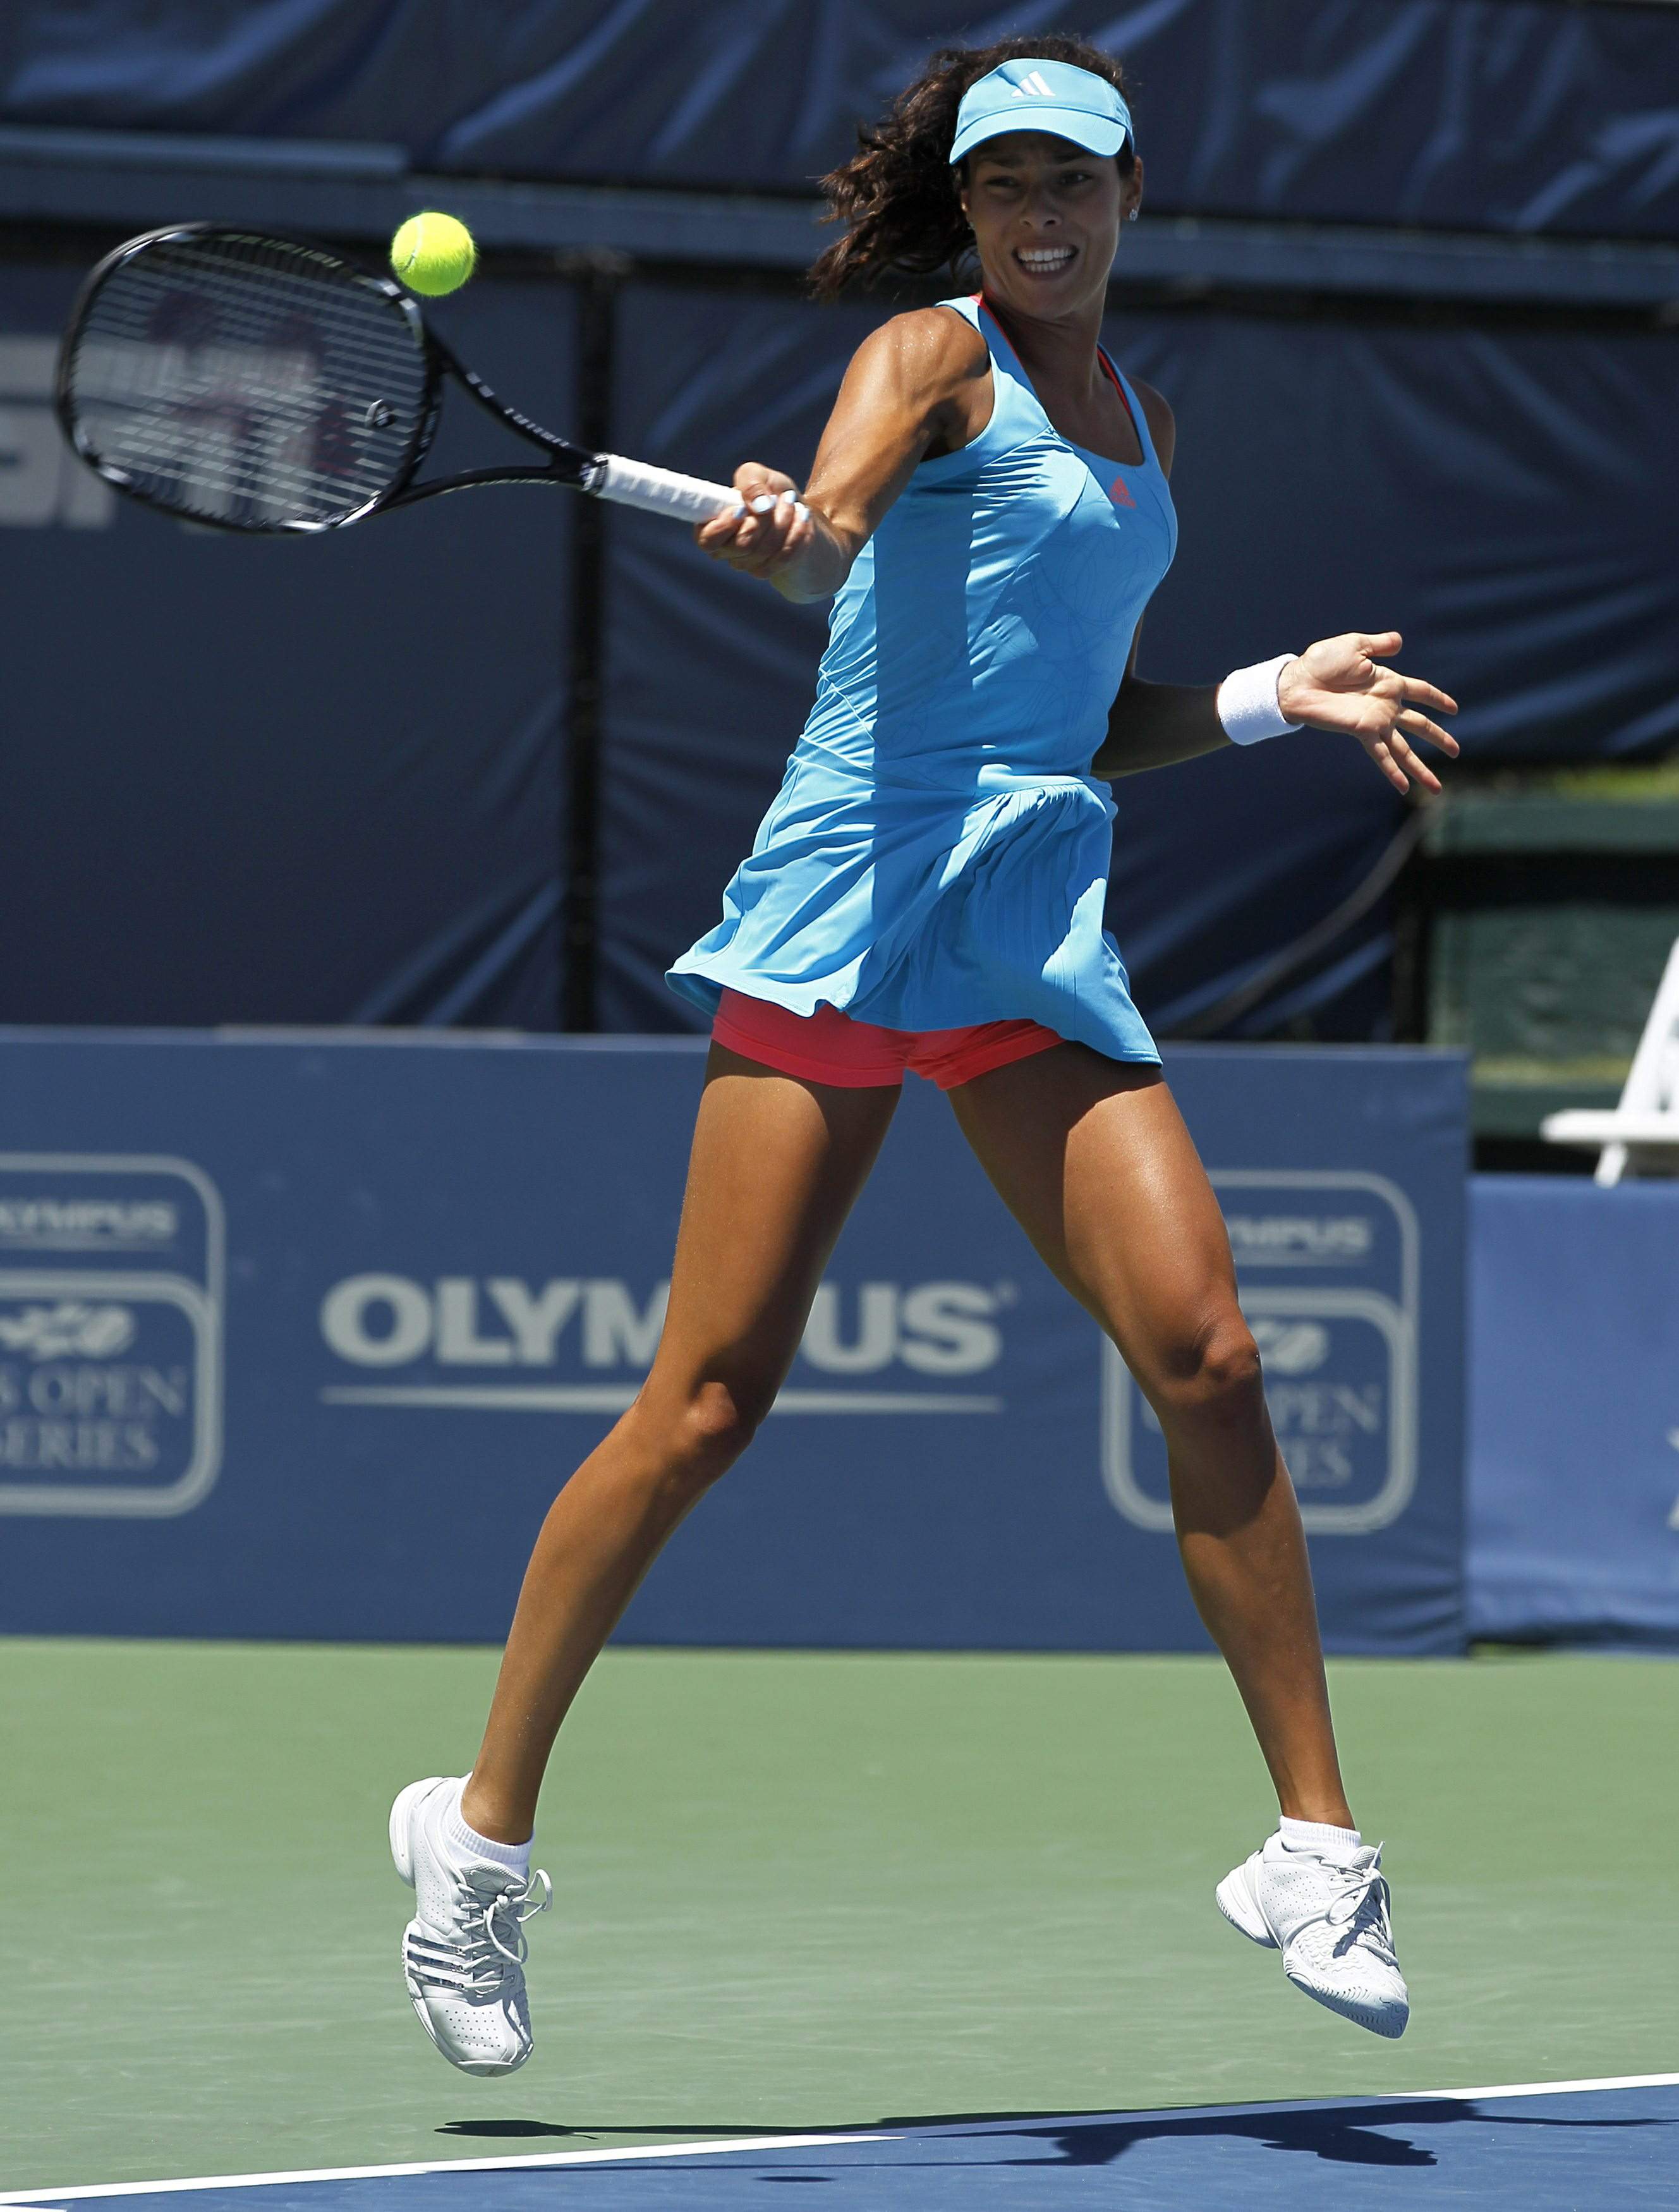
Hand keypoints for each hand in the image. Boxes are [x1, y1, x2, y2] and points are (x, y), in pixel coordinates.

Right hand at [694, 462, 817, 595]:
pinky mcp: (766, 570)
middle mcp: (724, 550)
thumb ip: (750, 481)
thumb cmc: (767, 491)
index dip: (724, 527)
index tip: (742, 509)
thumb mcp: (757, 474)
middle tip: (775, 499)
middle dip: (764, 519)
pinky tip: (802, 518)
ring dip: (784, 521)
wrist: (794, 510)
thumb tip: (760, 506)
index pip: (707, 540)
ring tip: (792, 503)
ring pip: (765, 551)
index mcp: (711, 526)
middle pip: (742, 544)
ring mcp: (745, 563)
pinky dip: (797, 534)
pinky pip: (783, 557)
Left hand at [1277, 632, 1459, 794]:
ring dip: (1420, 767)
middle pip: (1420, 725)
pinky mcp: (1362, 732)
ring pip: (1405, 749)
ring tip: (1435, 787)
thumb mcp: (1355, 645)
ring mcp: (1375, 722)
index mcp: (1388, 683)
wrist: (1299, 681)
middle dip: (1438, 738)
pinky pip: (1382, 755)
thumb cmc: (1322, 661)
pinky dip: (1393, 771)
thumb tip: (1399, 641)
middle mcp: (1385, 706)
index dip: (1437, 699)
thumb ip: (1379, 645)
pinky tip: (1404, 788)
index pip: (1421, 692)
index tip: (1453, 709)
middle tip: (1456, 751)